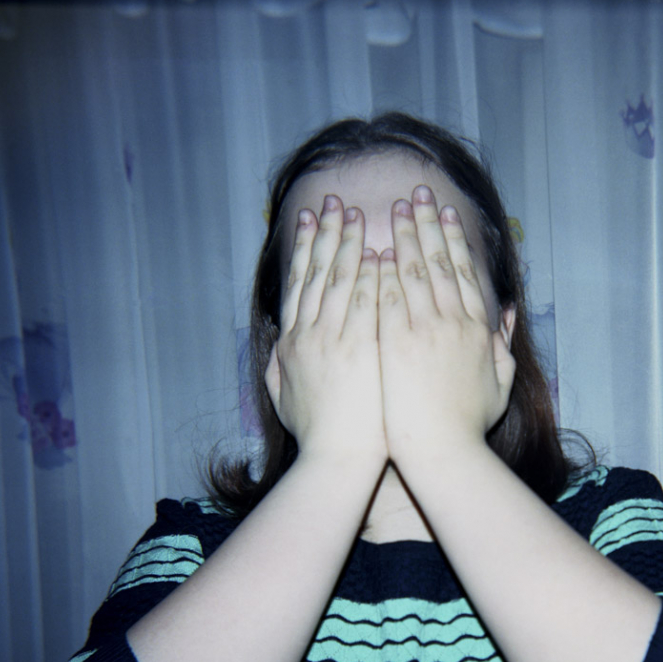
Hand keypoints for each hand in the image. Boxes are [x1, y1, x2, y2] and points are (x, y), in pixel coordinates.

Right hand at [266, 196, 386, 466]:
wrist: (339, 460)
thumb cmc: (318, 436)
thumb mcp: (284, 397)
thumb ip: (280, 365)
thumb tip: (279, 342)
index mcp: (292, 343)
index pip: (300, 283)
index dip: (305, 248)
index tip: (310, 219)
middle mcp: (311, 335)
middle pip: (320, 272)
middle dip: (328, 234)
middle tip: (335, 201)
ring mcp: (338, 340)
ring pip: (345, 281)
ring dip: (353, 244)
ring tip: (361, 215)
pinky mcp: (365, 350)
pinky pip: (370, 303)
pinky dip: (375, 276)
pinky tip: (383, 252)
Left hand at [377, 185, 515, 467]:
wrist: (442, 451)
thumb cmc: (468, 425)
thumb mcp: (500, 384)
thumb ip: (503, 345)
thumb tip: (507, 314)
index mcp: (478, 330)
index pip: (465, 273)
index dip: (454, 239)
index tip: (445, 214)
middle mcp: (453, 323)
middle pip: (439, 261)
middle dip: (426, 224)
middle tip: (416, 194)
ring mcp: (423, 330)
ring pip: (412, 271)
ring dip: (401, 237)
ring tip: (392, 208)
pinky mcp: (395, 342)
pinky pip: (386, 296)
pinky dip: (381, 270)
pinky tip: (372, 249)